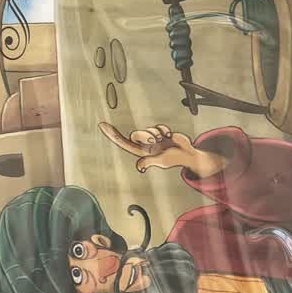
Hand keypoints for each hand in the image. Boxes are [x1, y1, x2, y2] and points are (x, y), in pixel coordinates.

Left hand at [98, 121, 224, 176]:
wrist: (188, 153)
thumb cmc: (175, 159)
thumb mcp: (161, 161)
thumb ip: (149, 161)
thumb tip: (139, 166)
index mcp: (142, 153)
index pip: (124, 143)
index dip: (113, 135)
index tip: (103, 126)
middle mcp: (145, 145)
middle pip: (135, 134)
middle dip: (145, 135)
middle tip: (155, 140)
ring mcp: (153, 138)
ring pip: (147, 129)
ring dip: (156, 132)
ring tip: (164, 140)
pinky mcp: (160, 132)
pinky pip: (157, 125)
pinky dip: (164, 129)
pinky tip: (169, 136)